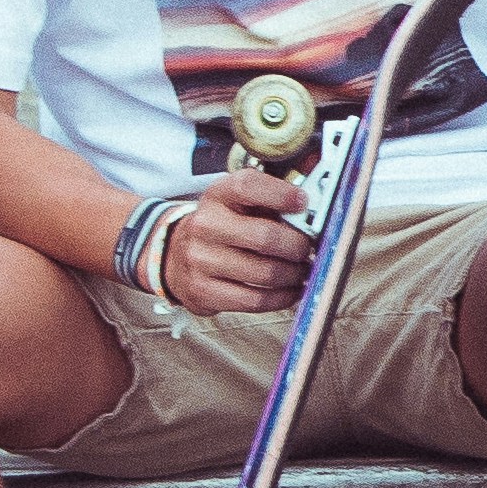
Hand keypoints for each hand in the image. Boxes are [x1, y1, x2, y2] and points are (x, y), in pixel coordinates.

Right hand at [153, 161, 318, 316]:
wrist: (175, 255)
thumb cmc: (222, 226)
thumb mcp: (238, 201)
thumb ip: (272, 197)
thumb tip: (312, 200)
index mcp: (218, 196)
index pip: (247, 187)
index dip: (281, 194)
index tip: (303, 203)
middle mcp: (205, 226)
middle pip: (266, 237)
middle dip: (299, 246)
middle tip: (309, 248)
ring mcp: (201, 261)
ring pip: (266, 273)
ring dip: (294, 274)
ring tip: (301, 270)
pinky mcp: (204, 292)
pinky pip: (256, 300)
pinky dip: (282, 297)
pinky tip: (290, 289)